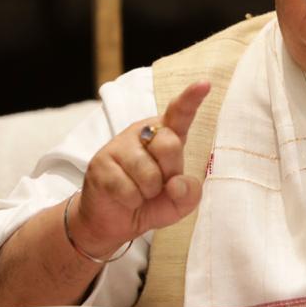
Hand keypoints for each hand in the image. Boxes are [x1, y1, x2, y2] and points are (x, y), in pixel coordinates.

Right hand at [70, 81, 210, 257]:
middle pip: (169, 145)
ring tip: (139, 191)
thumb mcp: (180, 202)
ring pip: (148, 173)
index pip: (179, 113)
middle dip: (169, 172)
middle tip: (158, 184)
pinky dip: (132, 201)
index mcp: (166, 134)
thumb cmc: (151, 203)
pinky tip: (124, 197)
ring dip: (148, 192)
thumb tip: (176, 184)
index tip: (205, 84)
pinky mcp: (100, 163)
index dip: (191, 99)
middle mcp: (142, 133)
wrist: (114, 222)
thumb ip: (189, 193)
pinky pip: (128, 189)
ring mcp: (118, 145)